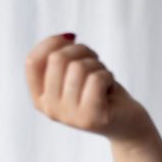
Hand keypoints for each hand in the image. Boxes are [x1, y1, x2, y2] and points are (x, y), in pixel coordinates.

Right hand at [25, 33, 151, 141]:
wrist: (128, 125)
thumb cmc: (102, 93)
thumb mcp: (76, 74)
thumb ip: (63, 59)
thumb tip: (66, 37)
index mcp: (41, 99)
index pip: (32, 62)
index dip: (51, 42)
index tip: (71, 39)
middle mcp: (50, 109)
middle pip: (57, 59)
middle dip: (82, 51)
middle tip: (96, 62)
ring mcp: (70, 116)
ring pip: (79, 67)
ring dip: (98, 66)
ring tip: (104, 79)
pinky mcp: (91, 118)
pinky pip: (96, 78)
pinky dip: (108, 75)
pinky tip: (110, 88)